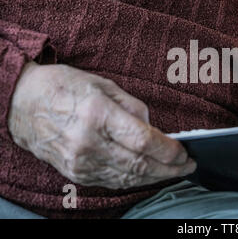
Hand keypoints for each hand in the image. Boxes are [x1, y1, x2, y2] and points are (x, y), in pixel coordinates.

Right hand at [8, 62, 195, 188]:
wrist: (22, 104)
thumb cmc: (64, 88)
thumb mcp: (104, 85)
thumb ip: (133, 107)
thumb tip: (155, 128)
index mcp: (98, 115)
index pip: (144, 141)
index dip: (170, 150)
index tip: (185, 151)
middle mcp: (89, 142)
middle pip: (140, 164)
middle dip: (170, 168)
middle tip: (188, 166)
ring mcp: (81, 162)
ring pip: (128, 177)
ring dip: (156, 177)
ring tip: (174, 172)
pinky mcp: (76, 173)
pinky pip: (113, 181)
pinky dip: (135, 180)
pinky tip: (149, 175)